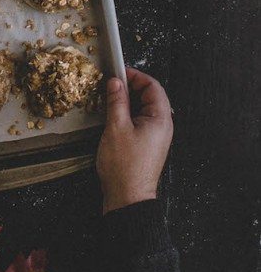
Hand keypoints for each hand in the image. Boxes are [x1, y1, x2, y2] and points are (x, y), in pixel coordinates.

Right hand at [96, 67, 173, 214]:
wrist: (127, 199)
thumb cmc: (124, 167)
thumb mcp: (116, 128)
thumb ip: (117, 101)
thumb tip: (116, 83)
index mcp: (161, 119)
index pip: (153, 87)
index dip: (136, 76)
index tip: (119, 72)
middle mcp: (162, 127)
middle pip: (150, 96)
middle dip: (131, 87)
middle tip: (112, 84)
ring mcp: (155, 136)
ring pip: (143, 109)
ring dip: (128, 101)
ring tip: (110, 98)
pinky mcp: (146, 144)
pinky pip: (139, 121)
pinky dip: (127, 114)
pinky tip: (113, 116)